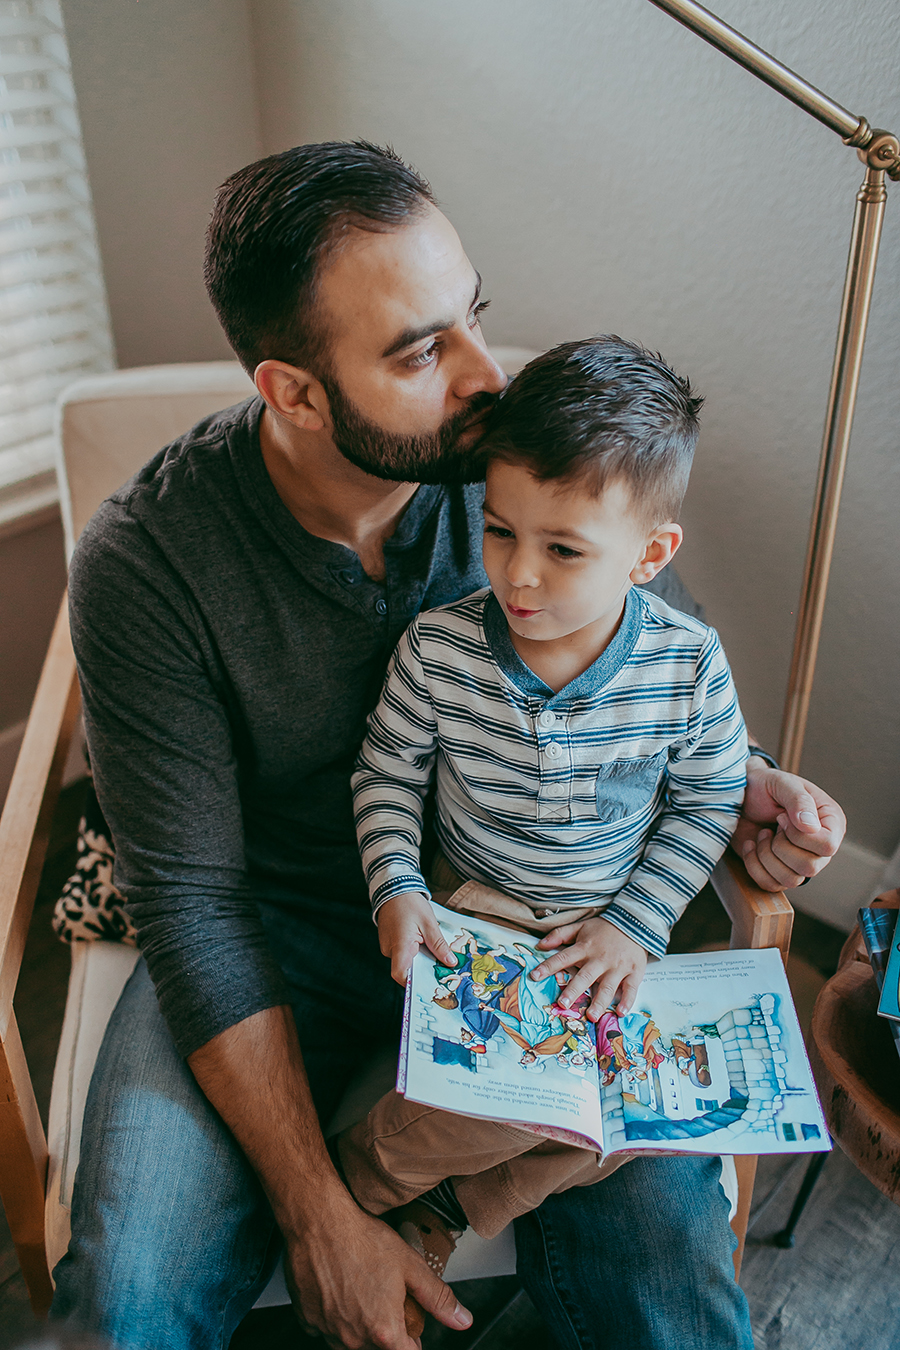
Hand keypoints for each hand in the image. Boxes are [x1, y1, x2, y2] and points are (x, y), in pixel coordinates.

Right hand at [284, 1195, 471, 1348]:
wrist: (320, 1223)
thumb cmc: (363, 1240)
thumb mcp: (411, 1265)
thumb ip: (438, 1297)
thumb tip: (462, 1320)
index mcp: (382, 1330)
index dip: (413, 1337)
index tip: (411, 1322)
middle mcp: (353, 1338)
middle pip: (378, 1346)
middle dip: (386, 1327)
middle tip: (386, 1295)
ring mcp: (328, 1331)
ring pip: (351, 1339)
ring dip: (360, 1322)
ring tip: (362, 1288)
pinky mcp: (307, 1320)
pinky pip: (327, 1327)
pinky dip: (335, 1314)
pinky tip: (339, 1288)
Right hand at [376, 892, 454, 985]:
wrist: (394, 888)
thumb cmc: (410, 903)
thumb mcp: (429, 923)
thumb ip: (439, 945)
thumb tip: (451, 962)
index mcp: (400, 945)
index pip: (400, 975)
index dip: (413, 984)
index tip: (430, 985)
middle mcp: (390, 949)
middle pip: (406, 970)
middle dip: (423, 972)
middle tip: (442, 970)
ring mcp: (388, 947)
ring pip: (405, 962)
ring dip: (419, 961)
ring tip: (434, 954)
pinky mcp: (389, 943)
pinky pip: (402, 954)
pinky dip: (414, 953)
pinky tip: (424, 946)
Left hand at [530, 917, 647, 1020]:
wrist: (635, 922)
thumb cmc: (604, 928)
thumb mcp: (580, 926)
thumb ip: (559, 934)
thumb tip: (539, 945)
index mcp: (585, 948)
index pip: (563, 958)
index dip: (548, 967)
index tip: (534, 976)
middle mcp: (600, 959)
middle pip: (585, 976)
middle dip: (574, 990)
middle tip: (563, 1004)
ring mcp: (618, 967)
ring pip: (607, 986)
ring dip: (600, 1002)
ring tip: (592, 1016)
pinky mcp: (634, 972)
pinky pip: (631, 988)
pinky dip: (627, 1000)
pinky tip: (621, 1012)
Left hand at [732, 758, 845, 891]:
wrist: (738, 797)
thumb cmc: (763, 786)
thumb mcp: (781, 783)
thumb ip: (798, 800)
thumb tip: (810, 827)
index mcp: (831, 822)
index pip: (828, 846)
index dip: (800, 836)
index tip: (782, 817)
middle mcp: (820, 847)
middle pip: (810, 868)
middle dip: (781, 847)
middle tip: (773, 826)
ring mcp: (800, 862)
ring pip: (791, 880)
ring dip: (767, 855)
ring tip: (762, 834)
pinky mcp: (779, 872)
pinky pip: (771, 885)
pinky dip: (754, 865)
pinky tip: (751, 845)